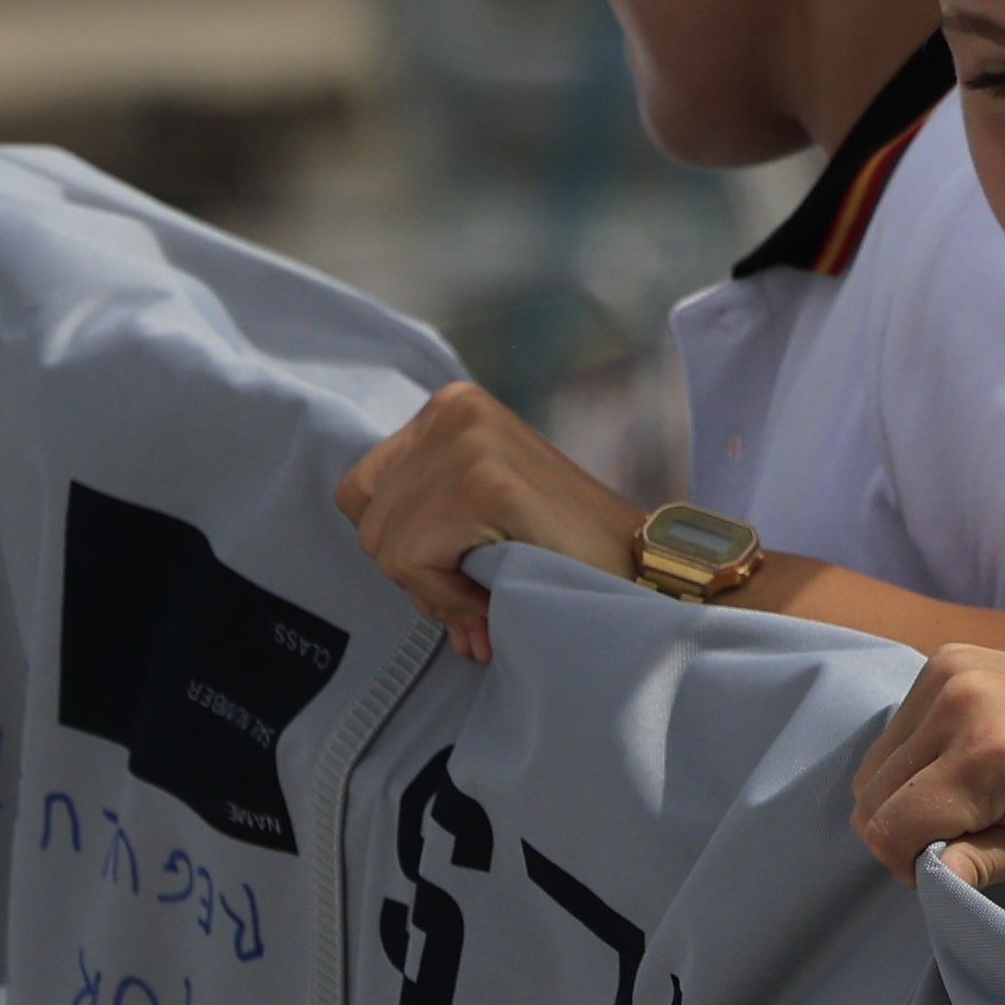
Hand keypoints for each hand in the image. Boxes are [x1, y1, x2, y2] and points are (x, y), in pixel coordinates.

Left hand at [338, 383, 638, 664]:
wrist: (644, 570)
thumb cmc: (569, 551)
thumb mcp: (482, 509)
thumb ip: (425, 516)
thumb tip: (387, 562)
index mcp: (450, 407)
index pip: (359, 490)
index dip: (398, 543)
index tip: (452, 569)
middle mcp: (453, 410)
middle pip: (367, 519)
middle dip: (415, 573)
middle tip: (473, 594)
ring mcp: (468, 442)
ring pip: (386, 546)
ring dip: (436, 590)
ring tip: (491, 591)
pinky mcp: (482, 483)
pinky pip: (415, 563)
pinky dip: (451, 597)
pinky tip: (497, 591)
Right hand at [853, 643, 1004, 893]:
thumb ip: (986, 864)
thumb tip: (929, 875)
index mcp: (987, 756)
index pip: (888, 829)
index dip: (912, 867)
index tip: (961, 869)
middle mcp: (959, 701)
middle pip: (871, 793)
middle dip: (907, 831)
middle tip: (971, 841)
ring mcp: (954, 669)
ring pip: (879, 761)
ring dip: (910, 793)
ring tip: (976, 803)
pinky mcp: (955, 657)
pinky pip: (900, 725)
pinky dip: (919, 756)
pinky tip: (972, 766)